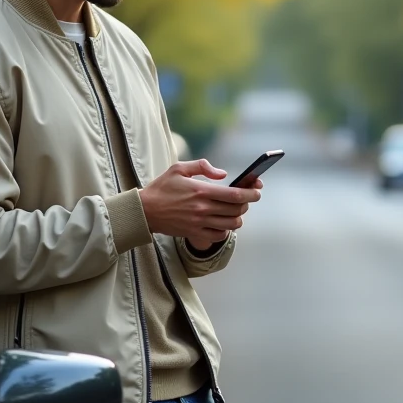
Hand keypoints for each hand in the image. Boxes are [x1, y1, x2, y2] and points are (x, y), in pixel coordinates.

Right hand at [139, 160, 261, 249]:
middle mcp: (203, 208)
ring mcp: (200, 223)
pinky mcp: (195, 232)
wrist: (145, 211)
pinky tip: (223, 221)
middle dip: (247, 204)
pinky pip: (220, 235)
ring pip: (232, 224)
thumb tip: (223, 174)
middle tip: (247, 198)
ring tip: (235, 210)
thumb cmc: (162, 188)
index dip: (251, 193)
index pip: (235, 195)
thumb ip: (203, 167)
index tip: (257, 191)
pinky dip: (226, 229)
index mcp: (201, 191)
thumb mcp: (179, 169)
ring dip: (238, 217)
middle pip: (237, 209)